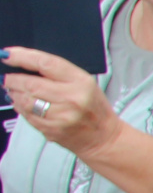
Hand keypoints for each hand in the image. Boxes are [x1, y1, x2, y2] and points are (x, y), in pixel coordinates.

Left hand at [4, 47, 119, 162]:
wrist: (103, 137)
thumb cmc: (93, 107)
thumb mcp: (84, 83)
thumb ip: (56, 73)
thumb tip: (22, 65)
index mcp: (81, 82)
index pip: (46, 64)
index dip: (23, 57)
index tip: (7, 54)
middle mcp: (72, 99)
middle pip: (31, 83)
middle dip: (13, 79)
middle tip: (7, 77)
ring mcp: (61, 116)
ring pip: (26, 100)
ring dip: (14, 93)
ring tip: (15, 90)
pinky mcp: (52, 129)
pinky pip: (27, 115)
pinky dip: (20, 107)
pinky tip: (23, 103)